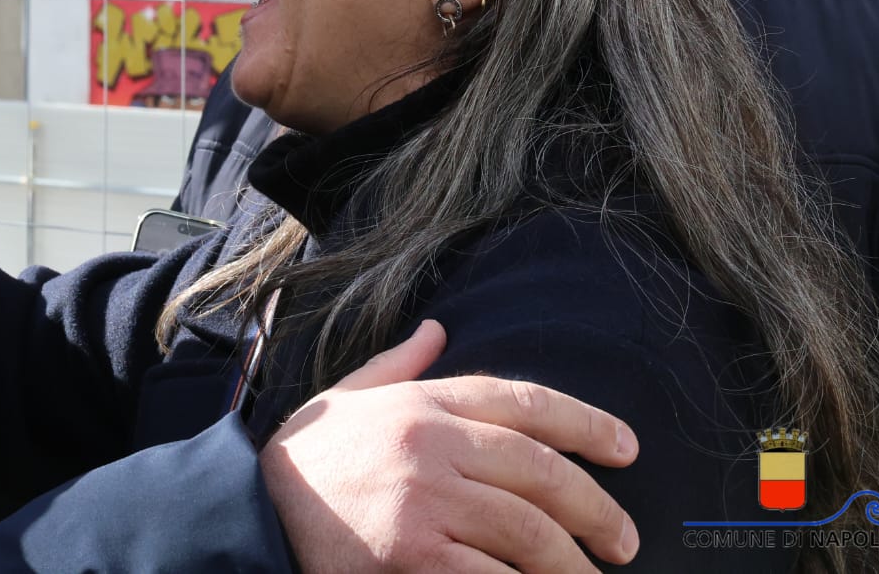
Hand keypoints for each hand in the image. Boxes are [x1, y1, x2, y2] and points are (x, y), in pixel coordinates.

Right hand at [261, 320, 639, 573]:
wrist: (251, 515)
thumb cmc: (306, 461)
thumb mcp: (346, 398)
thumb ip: (397, 366)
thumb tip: (436, 329)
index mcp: (420, 403)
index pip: (521, 400)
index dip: (585, 423)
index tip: (627, 448)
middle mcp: (429, 444)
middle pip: (541, 470)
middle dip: (596, 508)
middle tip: (624, 541)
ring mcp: (424, 502)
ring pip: (530, 531)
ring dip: (573, 564)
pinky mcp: (415, 558)